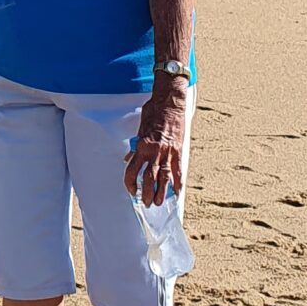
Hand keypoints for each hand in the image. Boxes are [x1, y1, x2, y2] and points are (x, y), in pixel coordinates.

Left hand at [127, 83, 190, 201]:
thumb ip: (134, 146)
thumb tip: (128, 159)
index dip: (130, 183)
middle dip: (146, 193)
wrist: (170, 102)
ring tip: (158, 202)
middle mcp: (154, 152)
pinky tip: (177, 192)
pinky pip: (178, 170)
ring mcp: (168, 152)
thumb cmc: (153, 112)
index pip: (132, 170)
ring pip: (164, 178)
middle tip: (145, 203)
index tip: (131, 190)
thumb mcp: (140, 128)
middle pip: (149, 178)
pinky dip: (177, 182)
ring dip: (161, 192)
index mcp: (142, 146)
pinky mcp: (178, 151)